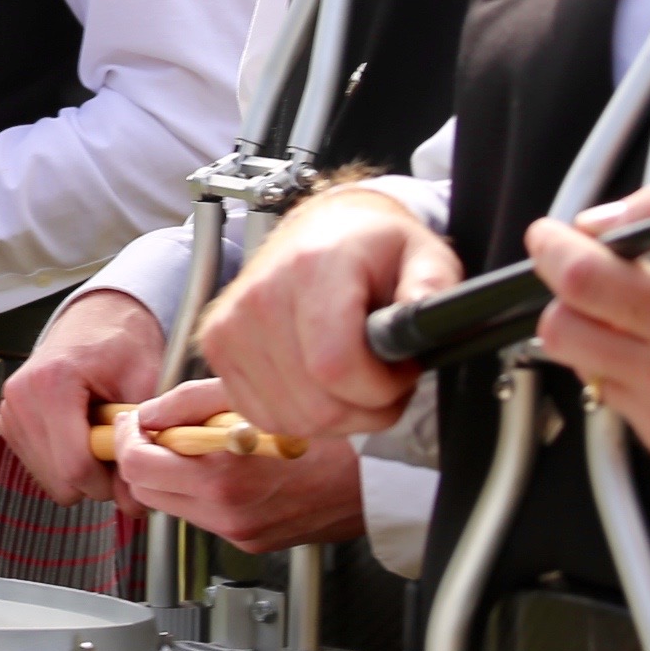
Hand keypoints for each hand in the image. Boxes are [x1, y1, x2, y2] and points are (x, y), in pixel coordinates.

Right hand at [0, 288, 162, 504]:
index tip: (128, 470)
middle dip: (94, 480)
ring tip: (99, 438)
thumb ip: (140, 442)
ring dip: (78, 472)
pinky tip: (80, 435)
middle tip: (117, 453)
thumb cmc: (123, 343)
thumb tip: (133, 502)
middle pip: (58, 479)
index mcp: (52, 384)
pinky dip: (63, 461)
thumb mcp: (144, 384)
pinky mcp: (7, 421)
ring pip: (47, 478)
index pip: (74, 466)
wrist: (97, 316)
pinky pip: (38, 465)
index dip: (107, 482)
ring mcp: (9, 410)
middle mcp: (21, 398)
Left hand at [112, 379, 368, 552]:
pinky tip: (228, 464)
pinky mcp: (253, 542)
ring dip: (172, 475)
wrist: (382, 477)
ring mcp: (240, 533)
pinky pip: (206, 516)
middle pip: (146, 493)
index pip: (137, 467)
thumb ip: (189, 403)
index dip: (126, 439)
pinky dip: (202, 490)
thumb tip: (151, 413)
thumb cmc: (333, 433)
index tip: (133, 422)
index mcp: (223, 477)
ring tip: (199, 444)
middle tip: (158, 431)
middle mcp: (227, 514)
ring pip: (173, 507)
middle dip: (143, 458)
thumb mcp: (252, 397)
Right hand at [194, 185, 459, 441]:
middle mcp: (261, 296)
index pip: (335, 367)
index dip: (380, 390)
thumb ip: (432, 288)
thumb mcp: (424, 256)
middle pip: (317, 404)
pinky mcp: (217, 347)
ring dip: (336, 417)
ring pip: (292, 419)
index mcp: (313, 267)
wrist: (319, 231)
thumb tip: (422, 317)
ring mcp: (230, 325)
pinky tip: (321, 387)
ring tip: (355, 379)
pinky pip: (264, 415)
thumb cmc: (373, 249)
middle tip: (385, 378)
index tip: (402, 371)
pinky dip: (301, 416)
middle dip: (366, 409)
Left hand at [526, 183, 649, 490]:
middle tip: (599, 283)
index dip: (552, 250)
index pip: (581, 279)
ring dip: (603, 341)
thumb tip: (599, 225)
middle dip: (569, 299)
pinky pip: (625, 408)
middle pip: (560, 331)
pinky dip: (637, 380)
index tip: (551, 238)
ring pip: (587, 370)